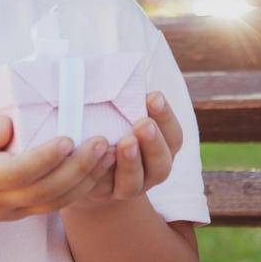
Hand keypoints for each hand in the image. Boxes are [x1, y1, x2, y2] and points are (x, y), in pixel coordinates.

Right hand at [0, 115, 116, 226]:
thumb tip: (6, 127)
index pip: (18, 172)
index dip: (45, 158)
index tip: (68, 138)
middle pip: (45, 190)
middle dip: (78, 168)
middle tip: (102, 141)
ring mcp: (12, 209)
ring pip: (55, 202)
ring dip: (85, 180)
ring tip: (109, 152)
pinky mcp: (21, 211)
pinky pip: (54, 204)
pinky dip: (79, 189)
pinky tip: (98, 168)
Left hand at [73, 91, 183, 210]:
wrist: (86, 170)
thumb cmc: (109, 129)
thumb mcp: (120, 114)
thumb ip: (125, 99)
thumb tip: (117, 66)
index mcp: (163, 147)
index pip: (173, 136)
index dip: (166, 117)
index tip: (153, 96)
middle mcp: (151, 171)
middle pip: (161, 162)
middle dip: (153, 142)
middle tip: (142, 124)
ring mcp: (130, 187)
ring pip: (136, 182)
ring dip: (132, 163)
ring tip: (124, 143)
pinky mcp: (104, 195)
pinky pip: (105, 189)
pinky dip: (101, 174)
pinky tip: (96, 158)